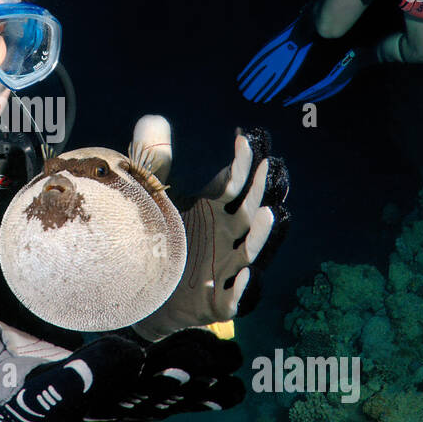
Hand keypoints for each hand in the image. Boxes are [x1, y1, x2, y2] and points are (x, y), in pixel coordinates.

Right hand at [0, 267, 246, 421]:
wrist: (12, 418)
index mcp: (44, 388)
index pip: (70, 384)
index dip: (96, 373)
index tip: (121, 353)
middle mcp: (85, 404)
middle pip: (130, 396)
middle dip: (163, 377)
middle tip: (195, 354)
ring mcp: (114, 406)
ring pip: (160, 400)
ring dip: (192, 383)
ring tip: (224, 359)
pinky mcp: (135, 402)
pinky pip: (175, 402)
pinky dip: (203, 391)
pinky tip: (235, 379)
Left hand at [133, 126, 289, 341]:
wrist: (154, 299)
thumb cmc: (166, 245)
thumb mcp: (159, 201)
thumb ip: (157, 164)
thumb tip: (153, 120)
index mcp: (218, 214)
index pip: (234, 185)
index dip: (241, 163)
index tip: (242, 140)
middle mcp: (229, 239)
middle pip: (247, 213)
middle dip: (257, 191)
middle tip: (266, 166)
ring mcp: (228, 270)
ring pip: (249, 251)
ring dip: (260, 234)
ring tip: (269, 212)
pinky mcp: (219, 302)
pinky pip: (233, 296)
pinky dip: (241, 287)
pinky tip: (245, 274)